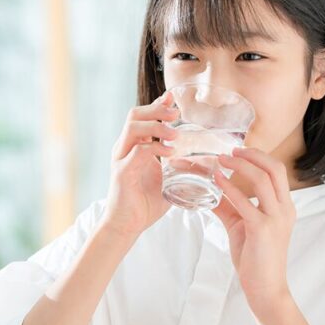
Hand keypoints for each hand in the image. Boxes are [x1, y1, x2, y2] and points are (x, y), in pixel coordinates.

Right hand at [100, 91, 179, 237]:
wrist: (127, 226)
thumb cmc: (145, 203)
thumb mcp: (167, 180)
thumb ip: (179, 167)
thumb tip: (204, 161)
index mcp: (134, 147)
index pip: (143, 117)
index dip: (157, 104)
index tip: (173, 98)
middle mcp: (124, 149)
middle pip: (134, 115)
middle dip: (156, 109)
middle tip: (176, 113)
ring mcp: (121, 159)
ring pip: (133, 128)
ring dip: (155, 126)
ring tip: (174, 133)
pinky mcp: (121, 173)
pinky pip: (136, 152)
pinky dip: (154, 148)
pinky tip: (170, 152)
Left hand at [211, 147, 296, 316]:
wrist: (265, 288)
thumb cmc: (256, 258)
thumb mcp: (241, 226)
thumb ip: (228, 206)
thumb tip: (209, 191)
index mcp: (284, 206)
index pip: (277, 171)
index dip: (258, 156)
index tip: (238, 150)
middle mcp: (285, 209)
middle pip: (274, 168)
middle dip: (252, 155)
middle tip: (230, 151)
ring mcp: (276, 218)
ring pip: (263, 179)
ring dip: (240, 165)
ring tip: (221, 161)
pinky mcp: (262, 229)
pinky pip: (245, 202)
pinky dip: (229, 187)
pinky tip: (216, 181)